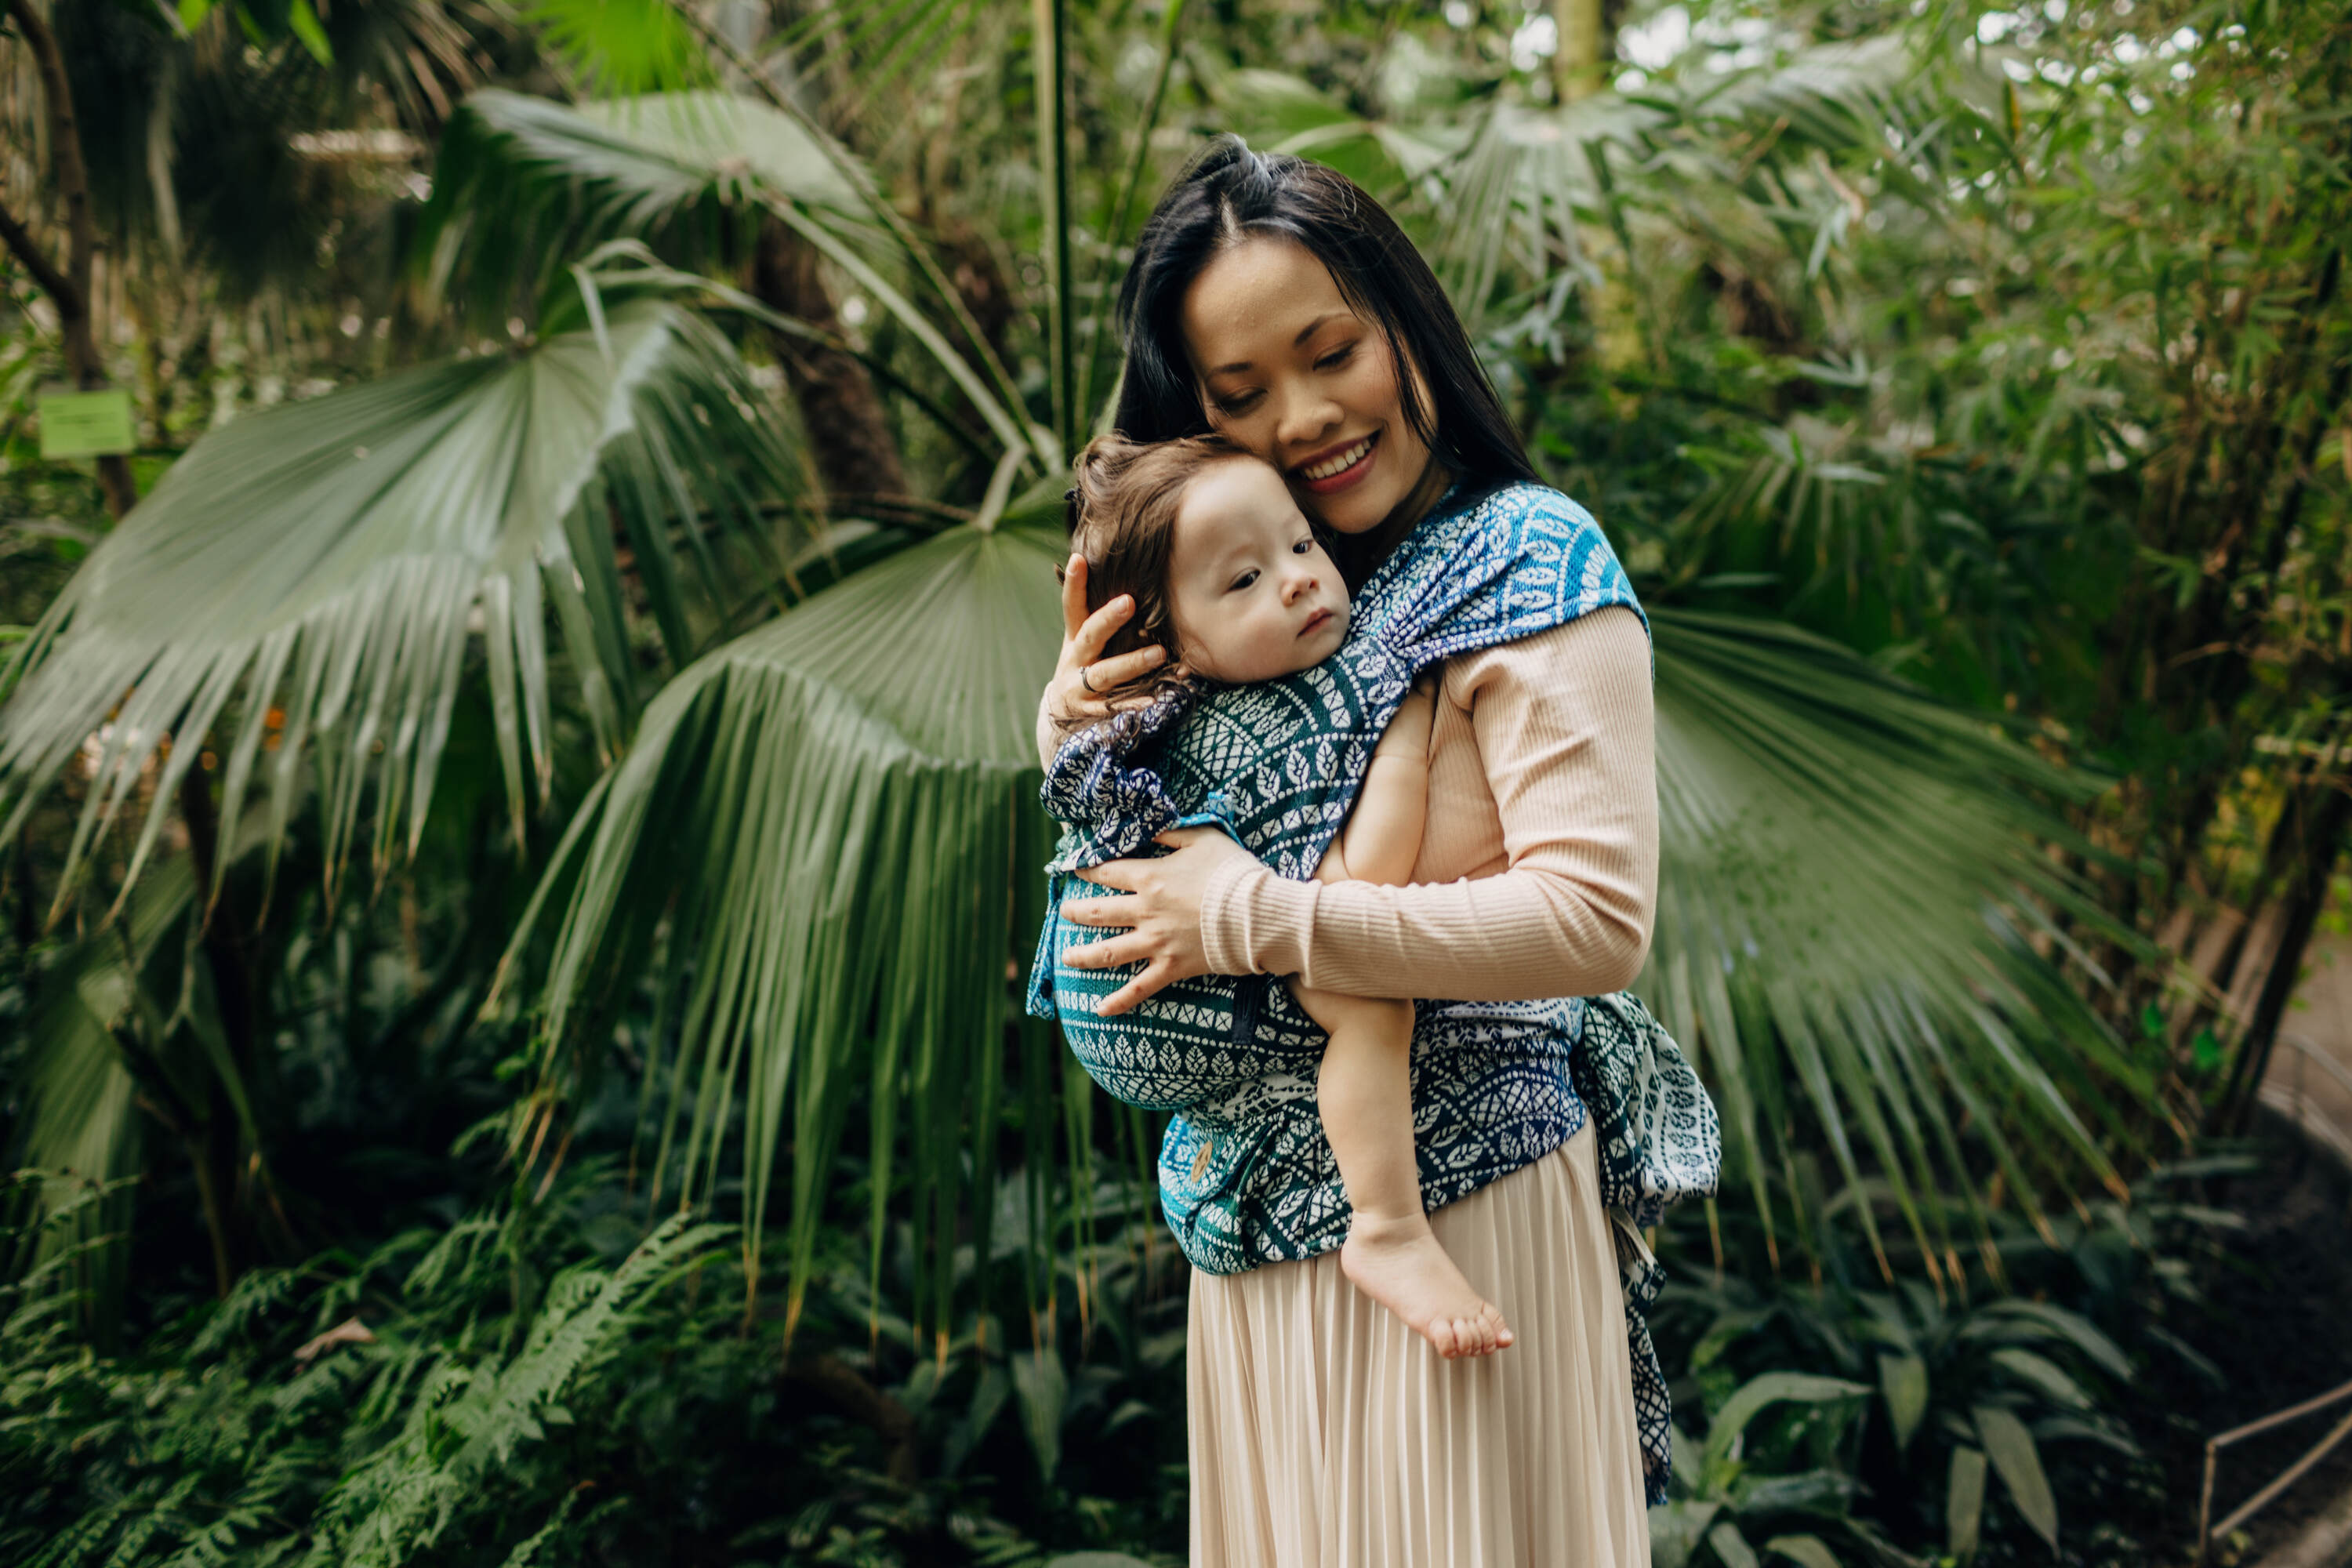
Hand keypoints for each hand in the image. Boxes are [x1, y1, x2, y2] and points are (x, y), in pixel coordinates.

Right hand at [1043, 554, 1168, 730]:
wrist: (1061, 712)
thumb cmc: (1084, 664)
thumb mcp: (1083, 640)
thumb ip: (1099, 616)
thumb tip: (1126, 575)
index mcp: (1075, 637)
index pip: (1072, 606)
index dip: (1074, 583)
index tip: (1079, 558)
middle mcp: (1075, 660)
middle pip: (1089, 636)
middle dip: (1108, 619)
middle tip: (1130, 602)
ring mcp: (1079, 688)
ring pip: (1104, 674)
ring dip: (1131, 663)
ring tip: (1158, 654)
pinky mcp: (1090, 712)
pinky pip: (1114, 708)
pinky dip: (1133, 705)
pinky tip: (1153, 700)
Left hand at [1061, 826, 1255, 1014]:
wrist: (1256, 914)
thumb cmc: (1232, 872)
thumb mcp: (1201, 838)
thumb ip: (1169, 832)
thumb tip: (1146, 826)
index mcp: (1150, 878)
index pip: (1107, 872)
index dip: (1087, 870)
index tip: (1075, 870)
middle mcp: (1144, 912)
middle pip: (1098, 913)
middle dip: (1075, 912)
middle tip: (1063, 913)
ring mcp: (1155, 943)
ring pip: (1107, 952)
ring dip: (1082, 956)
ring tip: (1066, 958)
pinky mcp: (1170, 968)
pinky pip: (1138, 988)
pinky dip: (1118, 1002)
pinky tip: (1099, 1010)